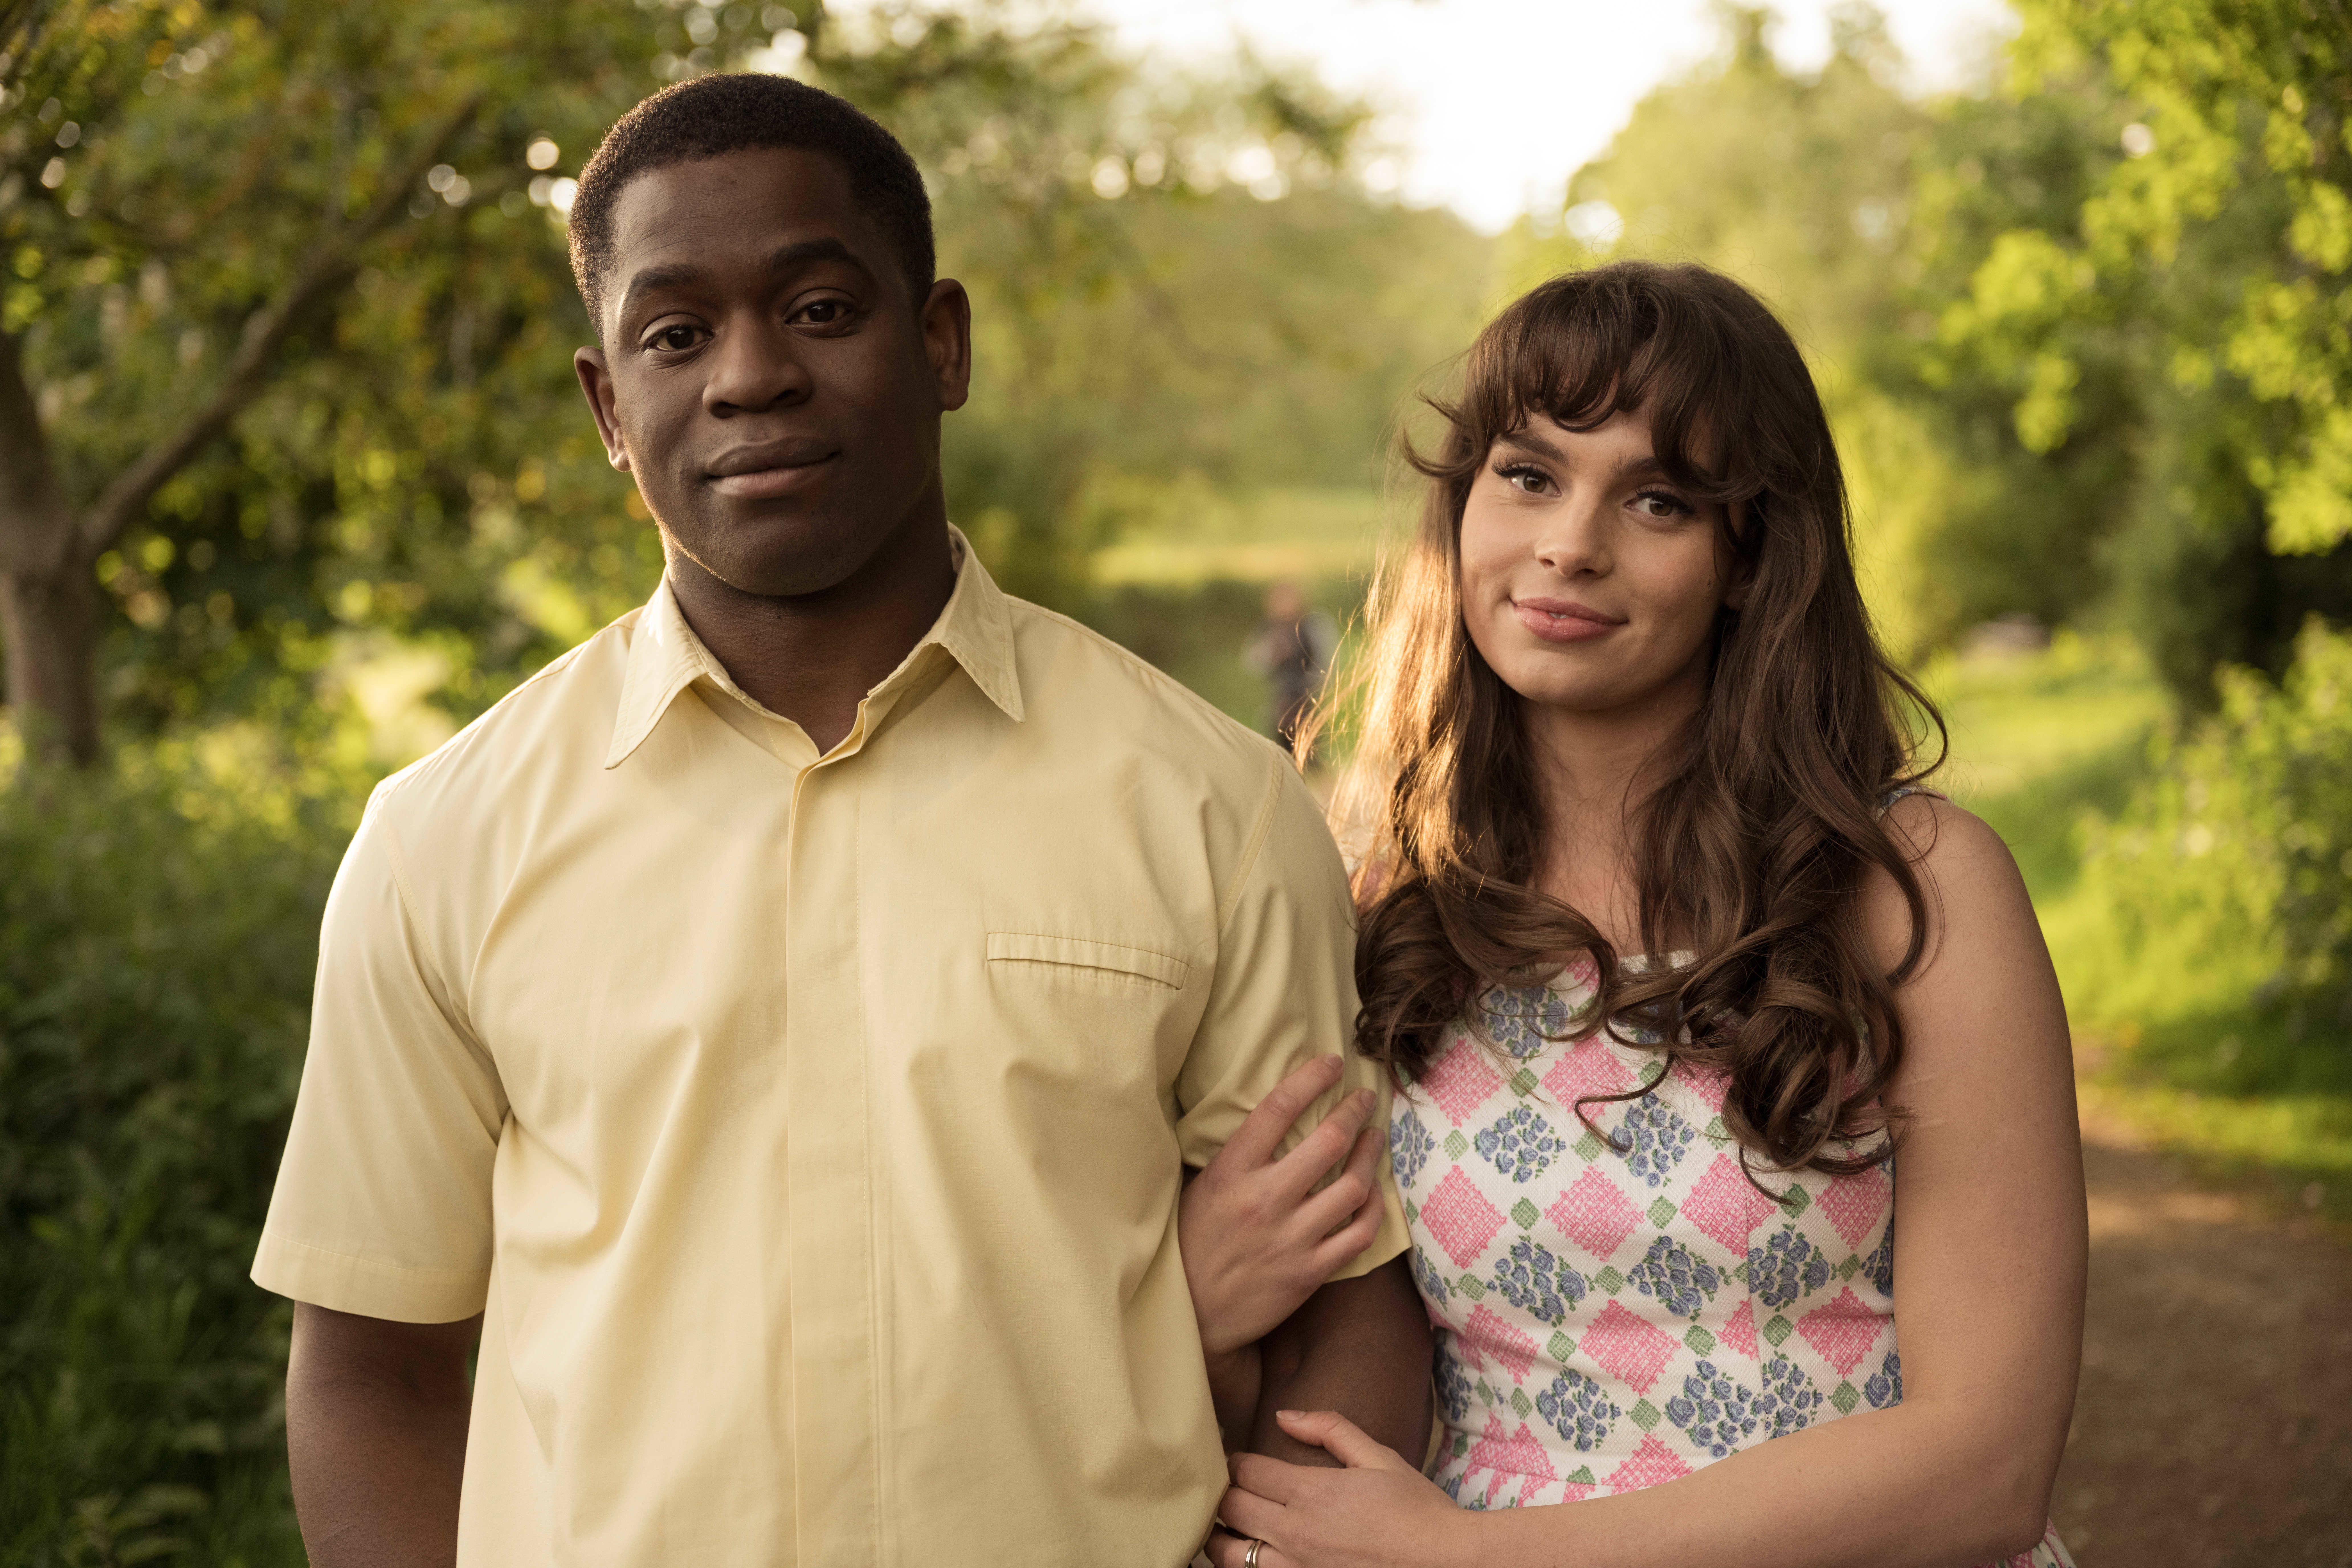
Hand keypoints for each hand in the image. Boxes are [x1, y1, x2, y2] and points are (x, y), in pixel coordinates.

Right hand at [1181, 1056, 1383, 1355]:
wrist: (1193, 1314)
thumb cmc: (1193, 1242)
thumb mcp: (1201, 1187)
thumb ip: (1236, 1155)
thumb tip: (1272, 1114)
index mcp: (1231, 1173)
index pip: (1277, 1109)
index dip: (1311, 1078)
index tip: (1332, 1062)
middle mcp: (1264, 1201)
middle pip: (1327, 1142)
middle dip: (1353, 1111)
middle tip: (1363, 1099)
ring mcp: (1291, 1238)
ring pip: (1352, 1186)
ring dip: (1371, 1156)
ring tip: (1375, 1139)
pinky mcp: (1310, 1272)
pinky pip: (1358, 1234)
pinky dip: (1373, 1209)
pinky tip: (1374, 1192)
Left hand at [1208, 1411, 1464, 1567]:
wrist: (1445, 1561)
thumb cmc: (1415, 1509)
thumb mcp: (1378, 1457)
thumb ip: (1329, 1429)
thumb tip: (1285, 1415)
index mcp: (1312, 1491)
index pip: (1245, 1471)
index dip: (1236, 1461)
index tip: (1240, 1460)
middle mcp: (1296, 1532)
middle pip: (1229, 1508)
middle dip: (1225, 1494)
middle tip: (1233, 1489)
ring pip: (1229, 1554)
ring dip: (1223, 1536)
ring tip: (1231, 1526)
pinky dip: (1245, 1565)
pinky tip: (1254, 1554)